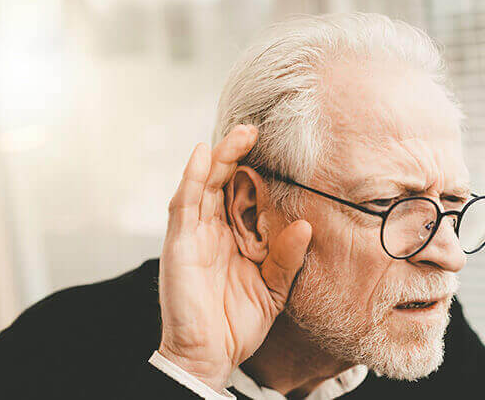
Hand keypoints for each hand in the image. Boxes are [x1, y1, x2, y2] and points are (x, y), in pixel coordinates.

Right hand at [157, 125, 312, 391]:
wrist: (210, 355)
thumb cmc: (238, 322)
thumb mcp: (273, 288)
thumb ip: (287, 258)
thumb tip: (304, 225)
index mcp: (235, 239)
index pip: (244, 197)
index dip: (257, 172)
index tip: (279, 150)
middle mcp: (213, 231)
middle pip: (223, 182)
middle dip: (238, 154)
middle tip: (258, 130)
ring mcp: (195, 234)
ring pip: (204, 185)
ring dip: (220, 156)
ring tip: (241, 133)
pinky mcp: (180, 242)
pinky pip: (184, 203)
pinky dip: (191, 177)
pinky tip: (203, 154)